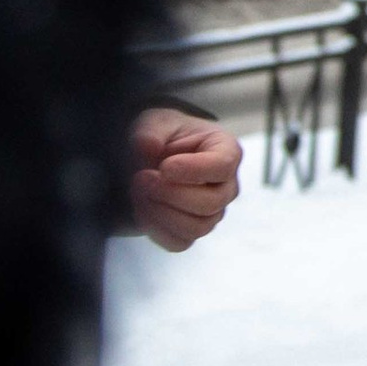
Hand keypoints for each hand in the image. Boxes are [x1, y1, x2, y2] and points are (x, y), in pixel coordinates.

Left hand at [129, 104, 241, 250]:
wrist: (152, 159)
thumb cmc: (164, 136)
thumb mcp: (155, 122)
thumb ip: (151, 131)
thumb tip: (147, 146)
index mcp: (226, 151)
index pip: (222, 167)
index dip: (193, 170)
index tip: (164, 167)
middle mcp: (227, 185)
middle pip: (211, 203)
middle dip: (170, 194)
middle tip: (141, 177)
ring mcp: (213, 211)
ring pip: (197, 227)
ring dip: (161, 213)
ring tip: (139, 193)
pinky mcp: (193, 230)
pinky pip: (180, 243)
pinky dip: (157, 230)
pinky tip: (143, 209)